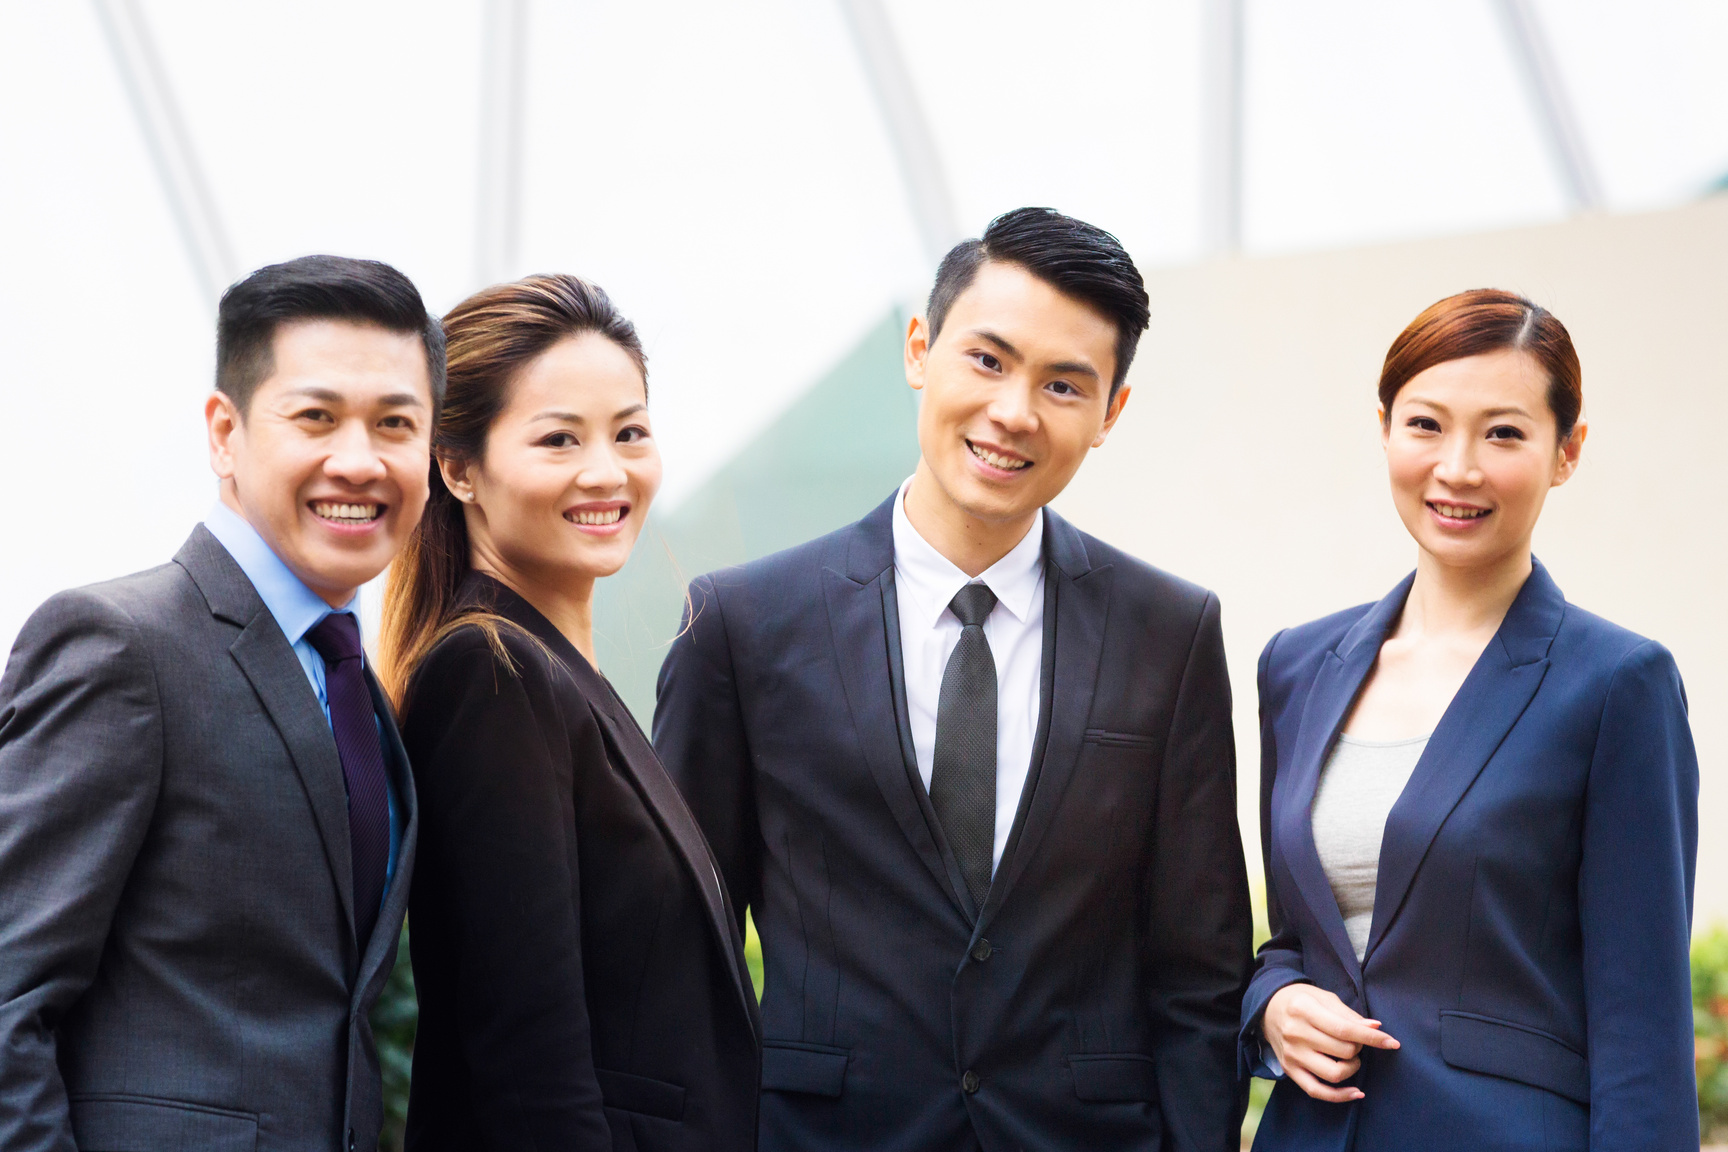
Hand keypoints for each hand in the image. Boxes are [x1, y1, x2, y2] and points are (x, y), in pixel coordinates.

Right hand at [1262, 983, 1399, 1102]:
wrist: (1267, 1008)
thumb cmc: (1301, 1001)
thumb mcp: (1324, 998)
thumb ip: (1349, 1015)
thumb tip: (1376, 1028)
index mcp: (1304, 1010)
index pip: (1344, 1029)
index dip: (1372, 1038)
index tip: (1392, 1043)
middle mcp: (1295, 1033)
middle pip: (1343, 1051)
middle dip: (1360, 1048)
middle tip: (1357, 1041)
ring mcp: (1292, 1054)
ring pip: (1334, 1074)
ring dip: (1353, 1068)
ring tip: (1350, 1058)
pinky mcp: (1290, 1070)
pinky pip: (1317, 1091)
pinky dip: (1340, 1096)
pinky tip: (1356, 1092)